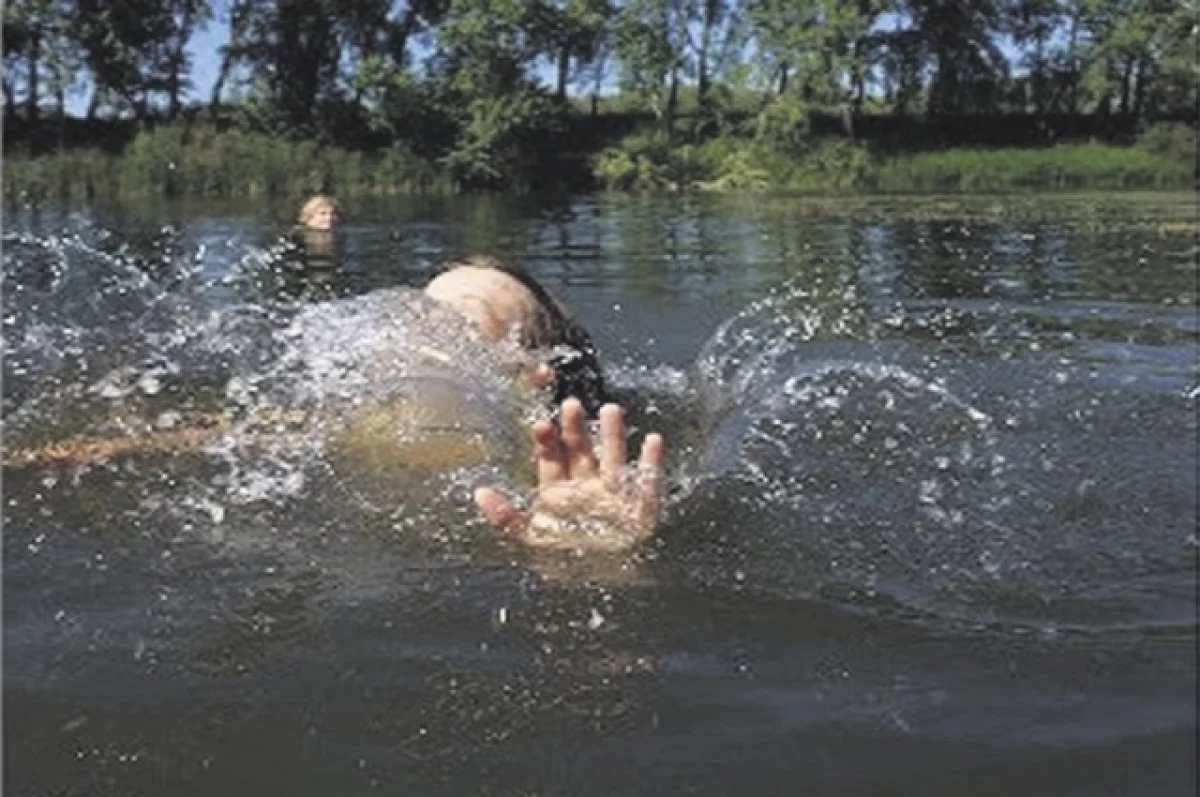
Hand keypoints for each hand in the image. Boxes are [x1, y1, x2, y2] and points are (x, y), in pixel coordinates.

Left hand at [475, 398, 664, 551]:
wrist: (599, 593)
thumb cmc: (564, 563)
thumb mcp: (531, 540)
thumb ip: (507, 518)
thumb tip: (479, 493)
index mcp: (559, 492)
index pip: (551, 459)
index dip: (546, 441)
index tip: (541, 424)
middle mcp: (586, 487)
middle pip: (580, 450)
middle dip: (575, 428)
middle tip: (570, 404)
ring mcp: (614, 495)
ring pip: (613, 458)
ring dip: (612, 434)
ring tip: (609, 409)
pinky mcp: (639, 508)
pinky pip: (647, 481)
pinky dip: (651, 463)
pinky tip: (653, 440)